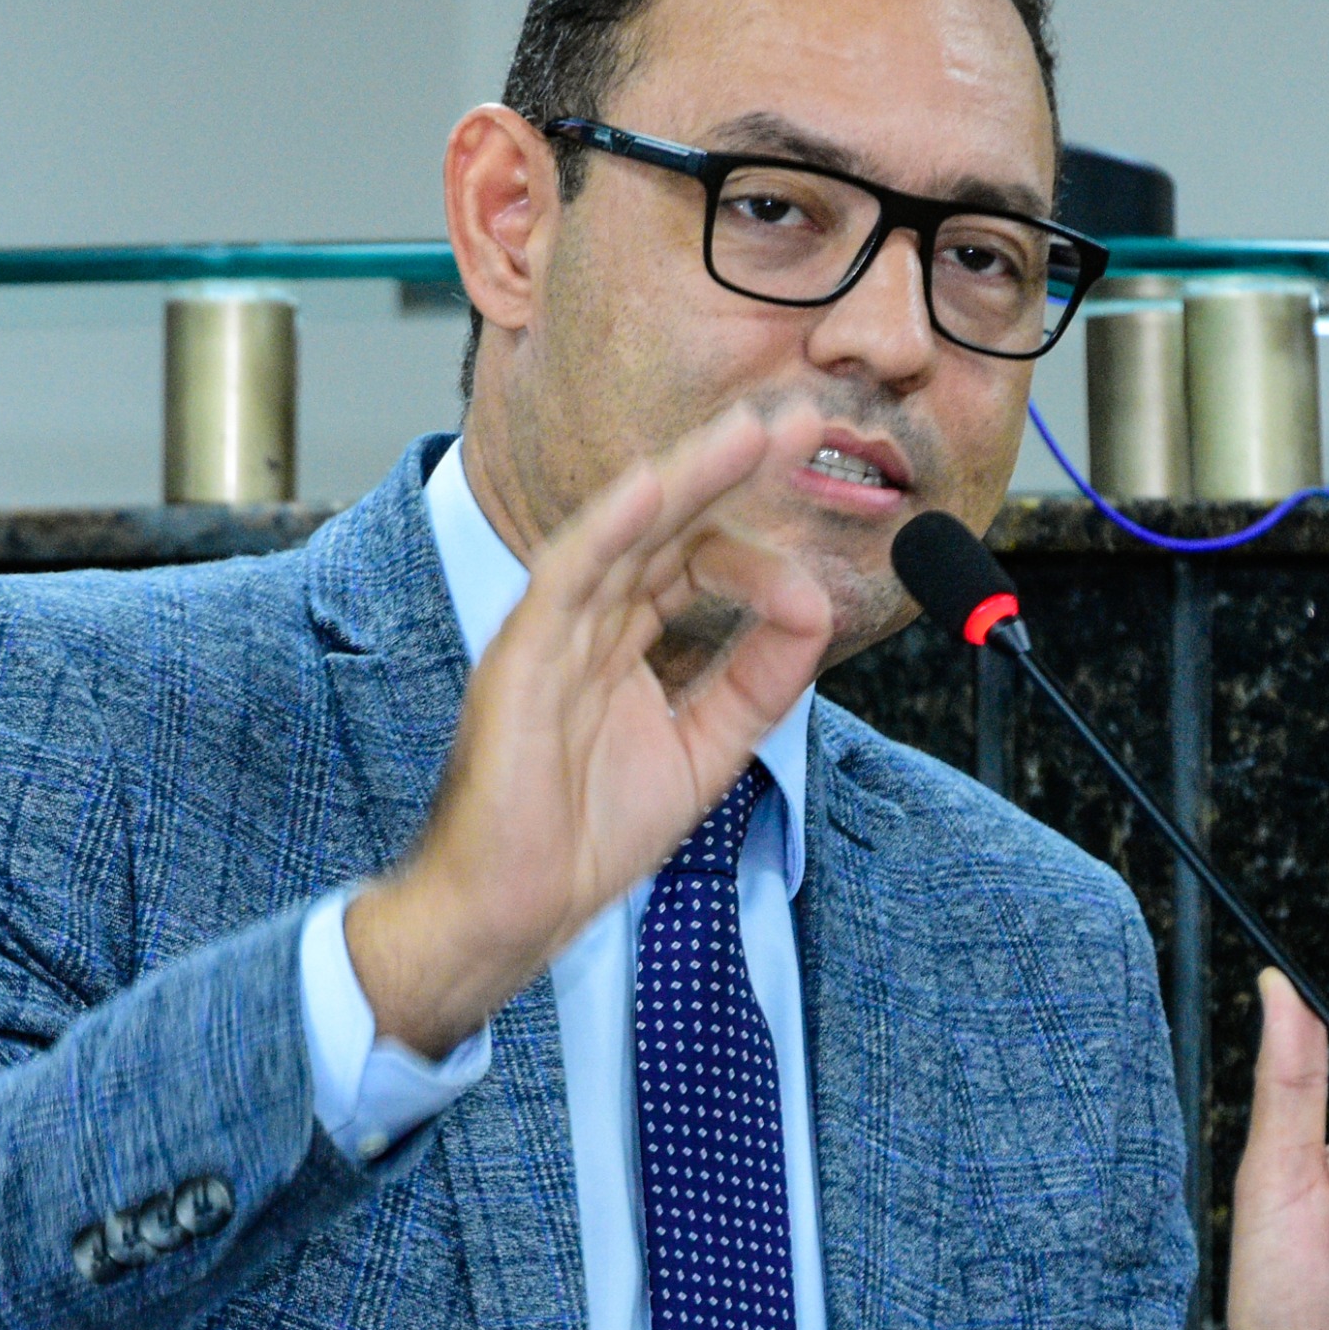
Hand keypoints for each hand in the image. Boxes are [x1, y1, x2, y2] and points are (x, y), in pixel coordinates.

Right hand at [345, 398, 836, 1054]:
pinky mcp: (520, 658)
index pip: (692, 565)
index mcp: (620, 643)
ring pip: (625, 534)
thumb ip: (759, 681)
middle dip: (730, 470)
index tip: (815, 584)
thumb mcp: (706, 752)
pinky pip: (567, 578)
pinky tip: (653, 485)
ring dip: (689, 477)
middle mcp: (586, 625)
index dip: (756, 557)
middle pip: (665, 526)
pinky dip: (609, 527)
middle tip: (799, 421)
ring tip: (752, 434)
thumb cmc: (584, 838)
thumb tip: (816, 608)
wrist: (512, 908)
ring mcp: (551, 635)